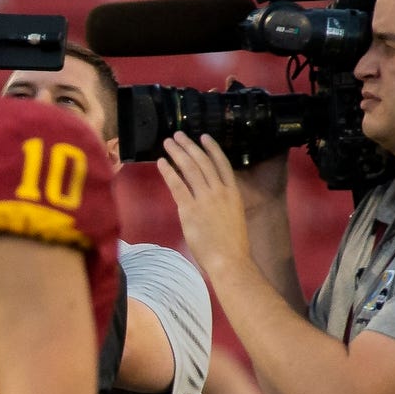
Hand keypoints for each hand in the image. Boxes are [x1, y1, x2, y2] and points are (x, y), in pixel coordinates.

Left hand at [155, 134, 253, 278]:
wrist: (229, 259)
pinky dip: (168, 172)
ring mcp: (205, 199)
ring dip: (177, 153)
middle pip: (202, 162)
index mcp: (234, 192)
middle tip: (178, 134)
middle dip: (189, 146)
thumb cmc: (231, 244)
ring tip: (168, 142)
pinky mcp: (190, 209)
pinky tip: (161, 162)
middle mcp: (220, 191)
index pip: (222, 163)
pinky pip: (177, 185)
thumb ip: (222, 204)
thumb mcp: (233, 217)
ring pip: (190, 169)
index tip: (204, 136)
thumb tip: (210, 198)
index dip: (212, 148)